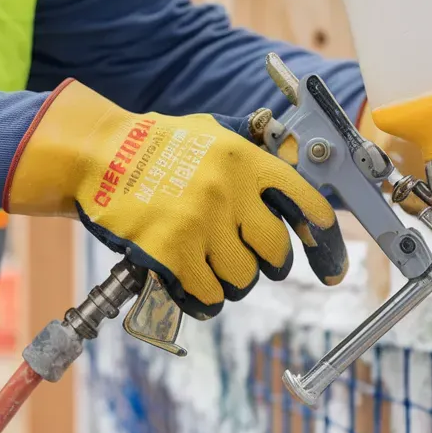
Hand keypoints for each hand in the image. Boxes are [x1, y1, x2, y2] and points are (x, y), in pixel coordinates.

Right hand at [4, 81, 347, 319]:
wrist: (100, 155)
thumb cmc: (158, 145)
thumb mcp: (214, 133)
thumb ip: (254, 152)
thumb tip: (294, 161)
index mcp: (247, 161)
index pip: (308, 206)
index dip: (327, 241)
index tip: (331, 266)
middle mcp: (229, 192)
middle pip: (276, 254)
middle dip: (268, 264)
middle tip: (249, 259)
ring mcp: (200, 224)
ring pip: (243, 280)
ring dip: (231, 281)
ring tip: (209, 264)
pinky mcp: (171, 253)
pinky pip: (208, 295)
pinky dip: (204, 299)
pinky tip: (193, 286)